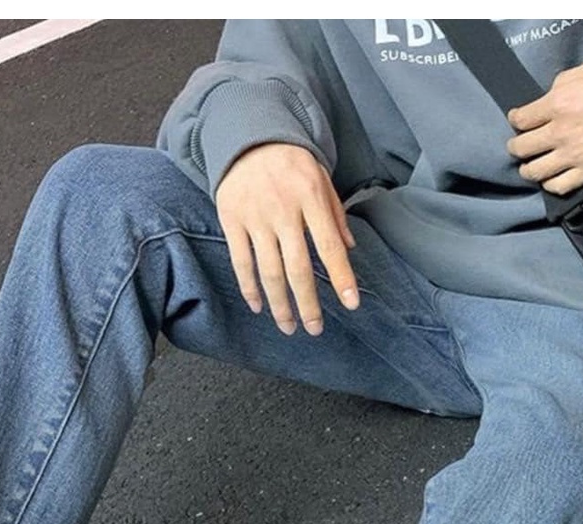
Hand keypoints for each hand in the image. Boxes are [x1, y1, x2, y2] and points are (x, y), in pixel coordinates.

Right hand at [215, 143, 358, 336]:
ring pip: (269, 271)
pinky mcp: (231, 218)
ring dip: (280, 304)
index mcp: (311, 198)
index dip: (341, 278)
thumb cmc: (292, 162)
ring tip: (288, 327)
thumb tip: (349, 251)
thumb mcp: (321, 179)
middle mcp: (283, 209)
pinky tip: (259, 306)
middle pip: (298, 268)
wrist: (247, 134)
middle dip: (308, 304)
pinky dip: (249, 288)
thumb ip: (335, 215)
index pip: (330, 247)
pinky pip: (241, 261)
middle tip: (314, 329)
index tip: (351, 304)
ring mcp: (255, 215)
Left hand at [505, 58, 582, 195]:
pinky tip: (549, 180)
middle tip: (517, 146)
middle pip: (522, 147)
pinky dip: (550, 185)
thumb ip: (562, 84)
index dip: (515, 119)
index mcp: (557, 104)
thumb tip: (551, 95)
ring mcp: (572, 155)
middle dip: (515, 146)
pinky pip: (558, 186)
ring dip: (528, 170)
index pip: (522, 118)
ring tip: (528, 168)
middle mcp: (560, 132)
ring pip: (535, 171)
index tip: (516, 120)